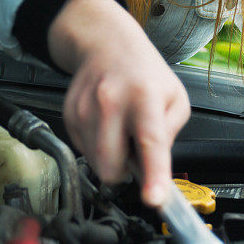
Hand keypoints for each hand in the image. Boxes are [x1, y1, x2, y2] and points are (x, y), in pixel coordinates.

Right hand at [48, 0, 190, 207]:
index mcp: (145, 97)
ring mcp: (85, 108)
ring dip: (109, 158)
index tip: (153, 199)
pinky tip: (105, 124)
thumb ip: (170, 134)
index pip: (150, 142)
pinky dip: (95, 146)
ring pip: (94, 163)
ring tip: (120, 130)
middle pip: (111, 165)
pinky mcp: (69, 114)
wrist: (106, 44)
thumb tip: (154, 168)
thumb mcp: (175, 98)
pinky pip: (82, 150)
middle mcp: (111, 101)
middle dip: (124, 171)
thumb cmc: (144, 72)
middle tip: (134, 148)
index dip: (153, 175)